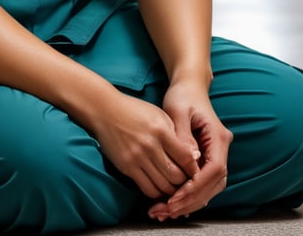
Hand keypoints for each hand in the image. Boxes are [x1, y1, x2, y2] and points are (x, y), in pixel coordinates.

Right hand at [88, 89, 202, 200]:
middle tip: (188, 183)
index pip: (185, 158)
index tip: (197, 172)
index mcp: (161, 130)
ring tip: (176, 188)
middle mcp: (150, 146)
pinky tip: (161, 188)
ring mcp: (137, 158)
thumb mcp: (160, 115)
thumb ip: (175, 135)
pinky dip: (157, 192)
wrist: (105, 110)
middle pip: (176, 176)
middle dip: (185, 183)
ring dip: (172, 190)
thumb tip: (192, 157)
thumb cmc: (135, 111)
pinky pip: (147, 189)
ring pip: (163, 186)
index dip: (194, 169)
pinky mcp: (127, 168)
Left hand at [147, 80, 232, 220]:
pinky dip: (189, 195)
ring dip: (190, 202)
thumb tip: (190, 161)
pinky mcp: (207, 159)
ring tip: (165, 211)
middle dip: (191, 200)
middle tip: (166, 211)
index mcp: (218, 137)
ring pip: (209, 188)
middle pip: (213, 184)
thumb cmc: (182, 95)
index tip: (176, 198)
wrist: (188, 86)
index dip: (196, 187)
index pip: (214, 170)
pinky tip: (172, 204)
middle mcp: (221, 148)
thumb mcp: (178, 111)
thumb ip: (183, 136)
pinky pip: (202, 183)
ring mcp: (216, 155)